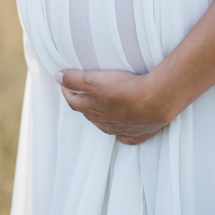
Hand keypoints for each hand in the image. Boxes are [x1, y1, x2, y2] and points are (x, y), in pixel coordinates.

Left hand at [56, 68, 175, 144]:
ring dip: (101, 118)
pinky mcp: (139, 133)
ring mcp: (122, 129)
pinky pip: (127, 137)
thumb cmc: (125, 88)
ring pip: (106, 126)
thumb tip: (58, 77)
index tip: (65, 83)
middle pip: (89, 114)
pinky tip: (122, 132)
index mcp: (93, 109)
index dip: (68, 92)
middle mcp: (105, 121)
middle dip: (83, 104)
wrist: (155, 100)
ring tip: (100, 110)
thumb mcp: (94, 79)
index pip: (74, 102)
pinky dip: (123, 134)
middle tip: (82, 94)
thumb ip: (74, 79)